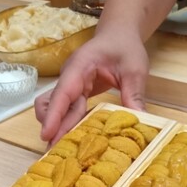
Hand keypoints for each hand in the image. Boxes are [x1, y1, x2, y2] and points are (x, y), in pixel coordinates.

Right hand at [34, 27, 148, 144]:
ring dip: (57, 127)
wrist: (119, 34)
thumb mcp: (135, 69)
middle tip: (55, 153)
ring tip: (61, 150)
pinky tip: (74, 139)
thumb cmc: (125, 46)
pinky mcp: (76, 92)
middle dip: (53, 127)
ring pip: (55, 108)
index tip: (46, 135)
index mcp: (80, 66)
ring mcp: (70, 84)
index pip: (62, 92)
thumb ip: (134, 93)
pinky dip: (68, 123)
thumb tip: (139, 119)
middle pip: (52, 103)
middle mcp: (70, 76)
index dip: (54, 115)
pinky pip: (67, 110)